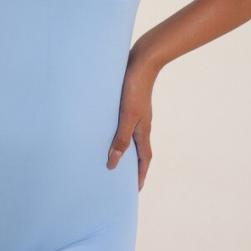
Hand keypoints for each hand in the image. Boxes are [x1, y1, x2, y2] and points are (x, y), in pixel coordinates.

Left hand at [107, 49, 159, 191]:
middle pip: (138, 150)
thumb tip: (113, 162)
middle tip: (122, 178)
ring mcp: (136, 113)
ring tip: (112, 157)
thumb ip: (121, 138)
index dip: (140, 174)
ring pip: (131, 136)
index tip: (136, 189)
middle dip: (132, 165)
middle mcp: (141, 124)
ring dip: (124, 148)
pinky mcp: (129, 102)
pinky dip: (118, 132)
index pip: (143, 158)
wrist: (142, 60)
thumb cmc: (135, 87)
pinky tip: (107, 129)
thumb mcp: (127, 115)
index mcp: (143, 130)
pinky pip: (124, 123)